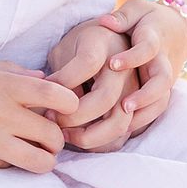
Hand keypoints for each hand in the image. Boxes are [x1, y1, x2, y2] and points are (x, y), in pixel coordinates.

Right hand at [0, 62, 79, 173]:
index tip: (63, 107)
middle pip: (54, 135)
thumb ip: (15, 73)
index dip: (69, 104)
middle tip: (46, 133)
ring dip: (43, 158)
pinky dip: (15, 163)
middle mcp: (0, 114)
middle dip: (56, 137)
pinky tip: (3, 152)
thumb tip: (47, 81)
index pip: (59, 97)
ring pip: (41, 162)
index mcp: (2, 85)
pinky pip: (13, 168)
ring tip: (34, 150)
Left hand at [45, 19, 133, 152]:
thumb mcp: (64, 50)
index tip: (47, 90)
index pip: (88, 63)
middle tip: (52, 118)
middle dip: (74, 116)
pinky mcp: (139, 108)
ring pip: (120, 122)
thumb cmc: (78, 49)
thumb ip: (63, 74)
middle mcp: (125, 66)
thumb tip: (58, 105)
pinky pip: (125, 134)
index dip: (67, 79)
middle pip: (105, 98)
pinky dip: (102, 143)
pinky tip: (79, 138)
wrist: (109, 44)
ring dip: (89, 136)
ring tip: (64, 133)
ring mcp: (136, 88)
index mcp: (101, 44)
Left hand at [96, 0, 186, 134]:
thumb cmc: (147, 18)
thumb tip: (106, 21)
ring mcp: (166, 78)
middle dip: (145, 94)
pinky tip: (120, 131)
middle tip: (124, 105)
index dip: (133, 57)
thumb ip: (122, 16)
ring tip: (121, 125)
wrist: (177, 29)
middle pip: (163, 81)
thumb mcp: (136, 9)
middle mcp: (163, 61)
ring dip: (143, 113)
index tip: (112, 64)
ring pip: (162, 100)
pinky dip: (143, 120)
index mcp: (155, 38)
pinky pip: (157, 109)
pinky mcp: (163, 91)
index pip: (148, 47)